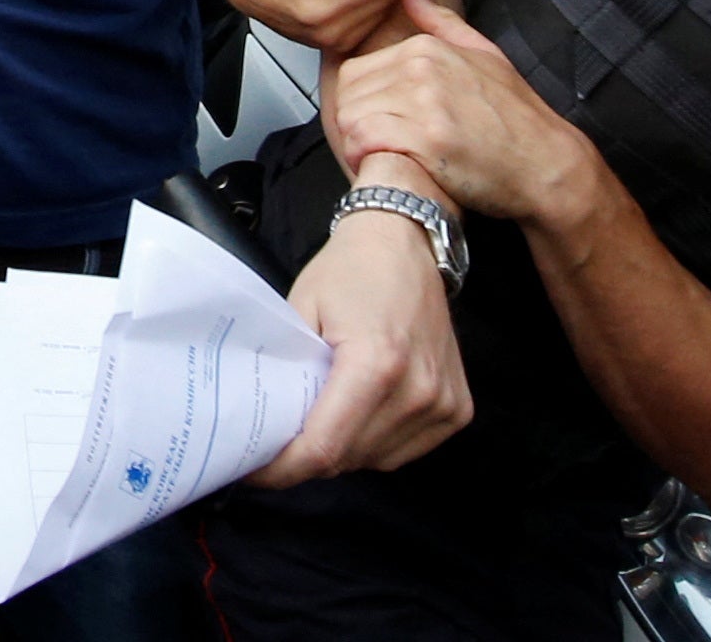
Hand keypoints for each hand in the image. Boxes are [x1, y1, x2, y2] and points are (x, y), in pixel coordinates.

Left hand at [250, 156, 472, 486]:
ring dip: (343, 450)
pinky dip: (375, 443)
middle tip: (279, 438)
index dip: (281, 470)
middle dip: (306, 457)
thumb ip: (287, 373)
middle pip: (346, 459)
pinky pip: (403, 450)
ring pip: (374, 460)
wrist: (407, 240)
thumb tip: (262, 425)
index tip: (252, 470)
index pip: (323, 449)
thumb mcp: (302, 311)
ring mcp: (442, 402)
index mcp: (376, 364)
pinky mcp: (457, 407)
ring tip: (322, 416)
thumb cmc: (351, 269)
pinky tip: (359, 413)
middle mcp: (417, 390)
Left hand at [331, 0, 595, 222]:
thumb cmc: (515, 115)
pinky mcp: (427, 141)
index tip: (377, 125)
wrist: (544, 162)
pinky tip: (388, 169)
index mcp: (427, 48)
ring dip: (358, 145)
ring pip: (351, 119)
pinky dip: (367, 160)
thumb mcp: (484, 55)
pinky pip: (366, 143)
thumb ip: (440, 23)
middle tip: (375, 147)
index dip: (360, 104)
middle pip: (348, 96)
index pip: (354, 71)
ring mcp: (425, 104)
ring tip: (381, 159)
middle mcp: (421, 69)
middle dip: (355, 125)